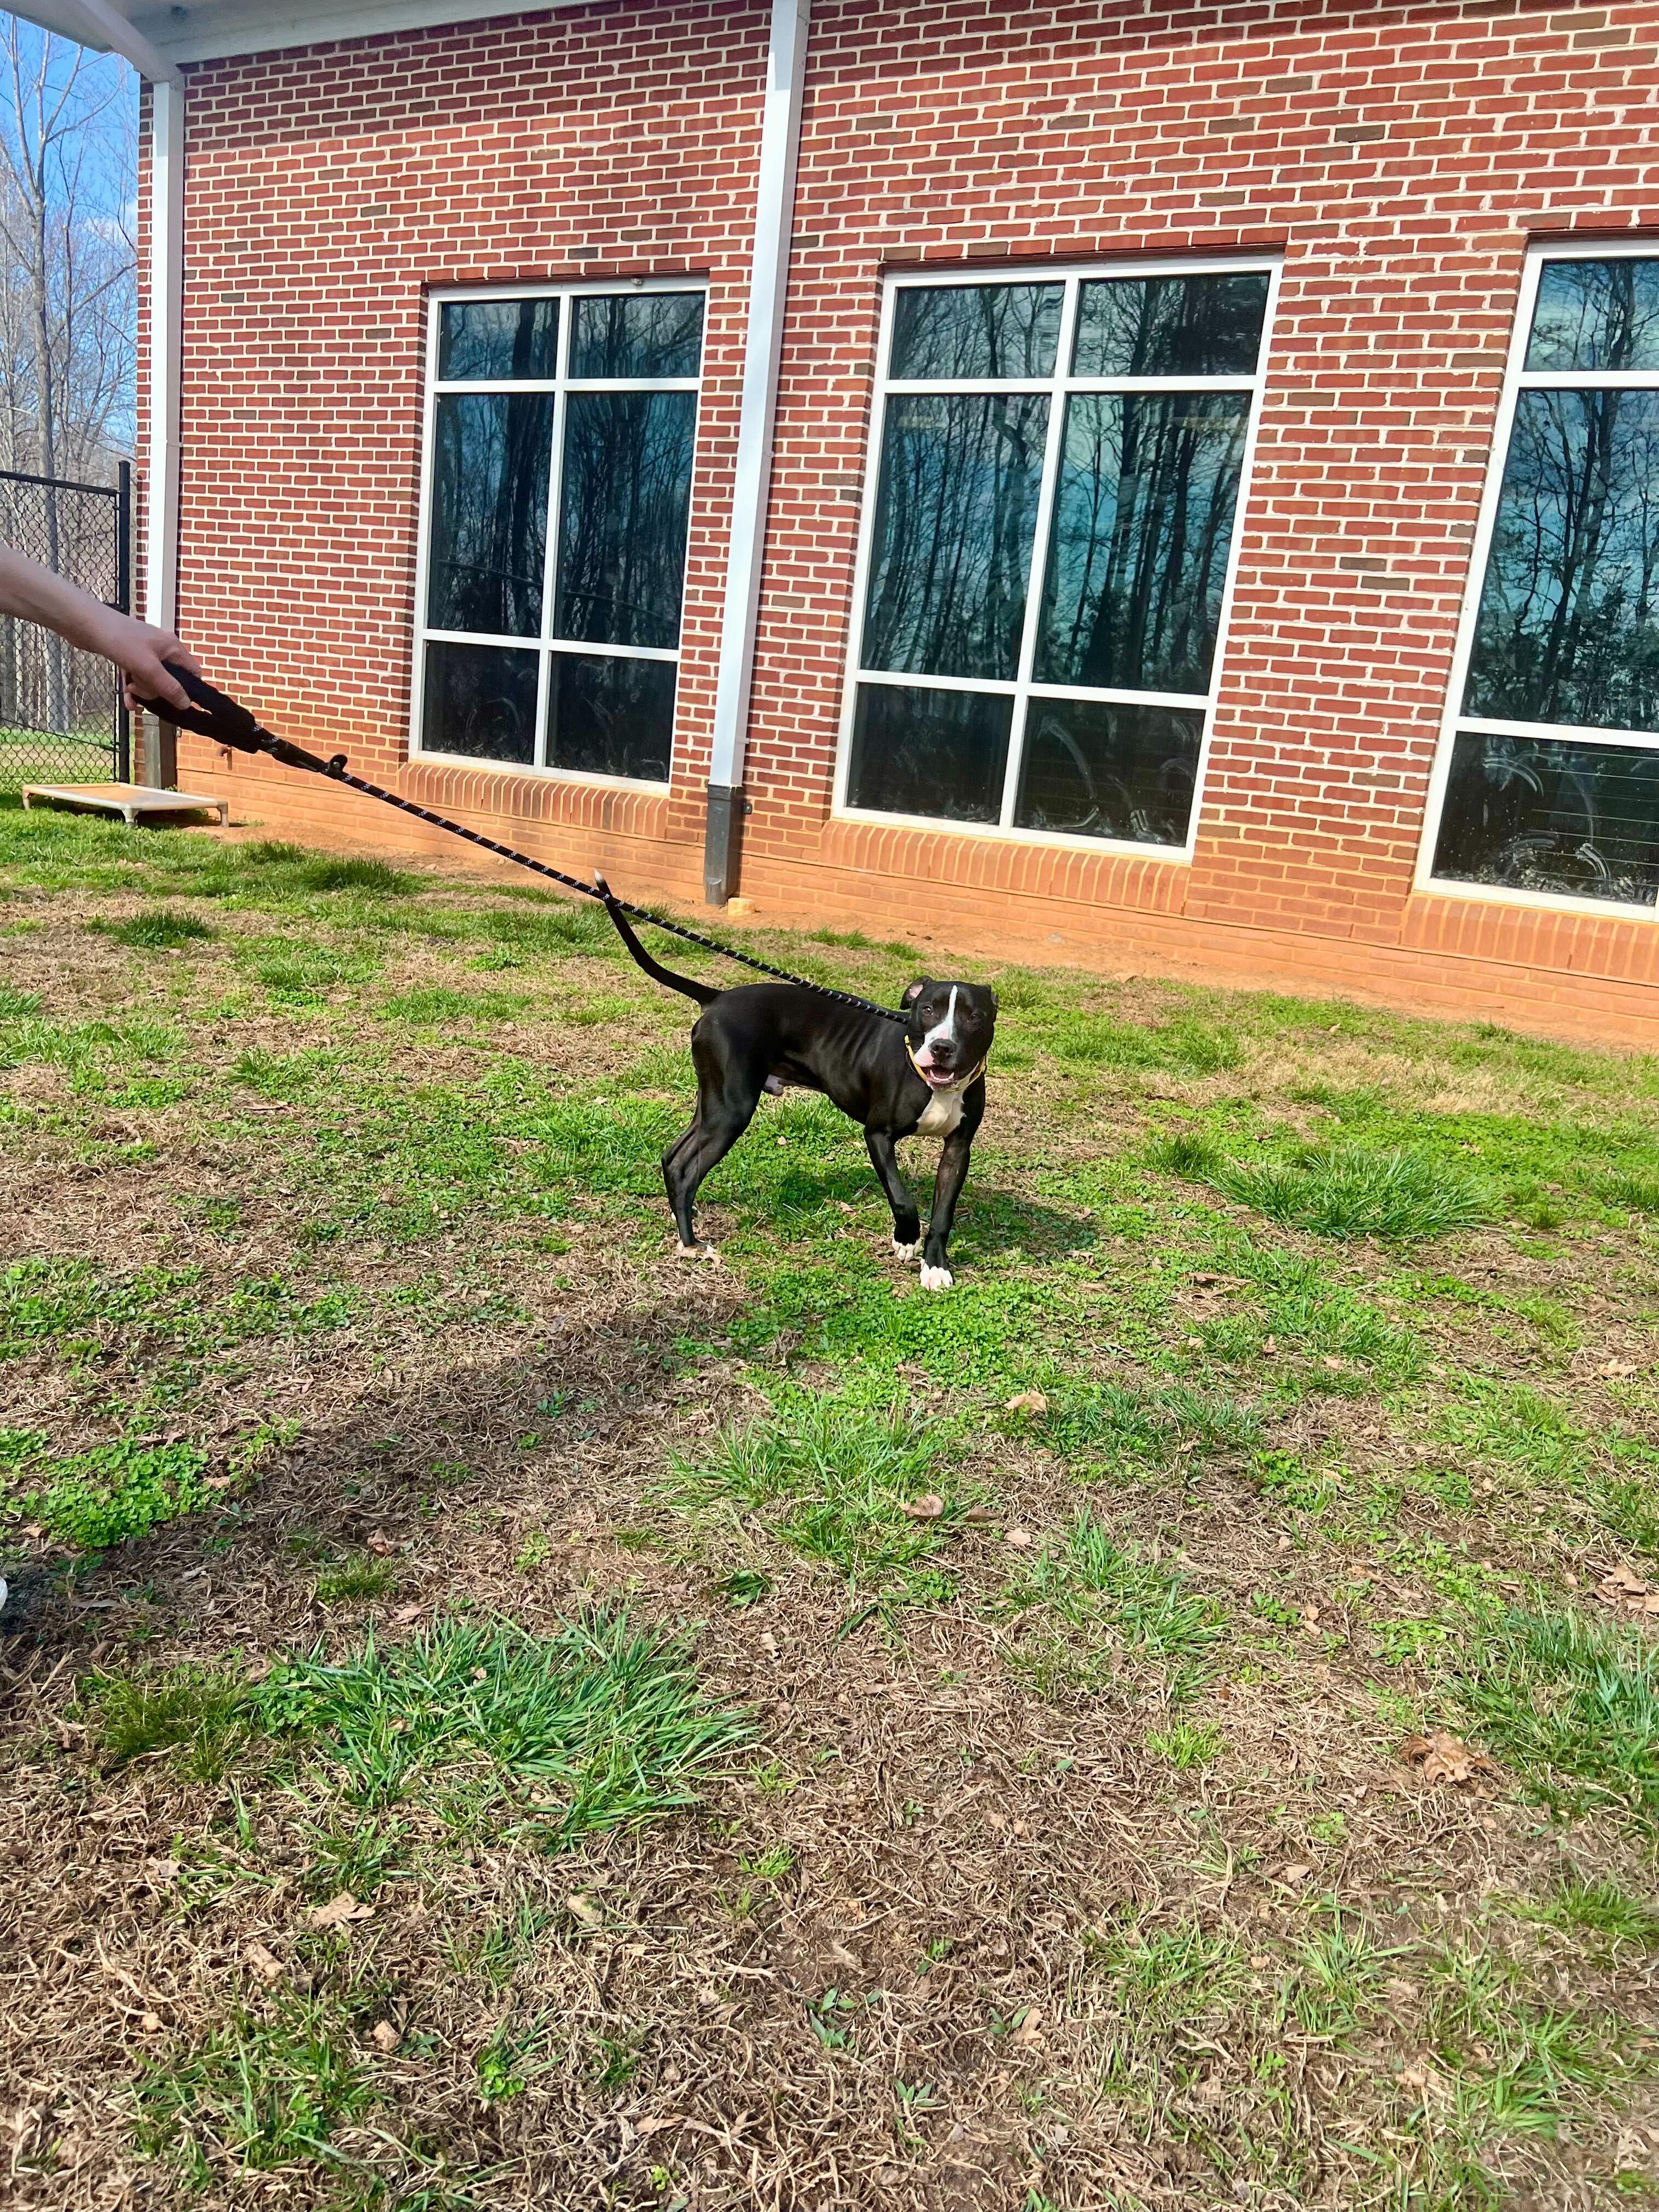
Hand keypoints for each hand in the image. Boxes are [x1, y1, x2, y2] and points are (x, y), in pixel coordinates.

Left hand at [84, 610, 202, 714]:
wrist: (86, 624)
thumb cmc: (120, 641)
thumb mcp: (148, 668)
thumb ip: (168, 687)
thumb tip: (187, 704)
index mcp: (173, 648)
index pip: (192, 672)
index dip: (188, 689)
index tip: (175, 700)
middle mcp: (162, 649)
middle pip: (170, 680)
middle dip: (155, 689)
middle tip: (139, 687)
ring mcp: (145, 653)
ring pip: (152, 681)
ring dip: (142, 690)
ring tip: (129, 688)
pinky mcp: (129, 656)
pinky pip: (137, 677)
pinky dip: (132, 689)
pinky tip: (127, 701)